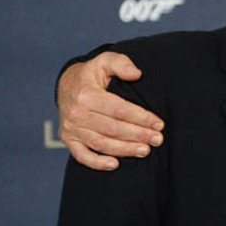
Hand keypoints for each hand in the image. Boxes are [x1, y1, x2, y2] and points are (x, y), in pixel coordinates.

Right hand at [57, 51, 163, 170]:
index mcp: (86, 94)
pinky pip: (82, 156)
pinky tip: (115, 164)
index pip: (119, 109)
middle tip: (158, 140)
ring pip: (101, 143)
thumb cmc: (92, 74)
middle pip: (112, 128)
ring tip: (146, 151)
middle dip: (138, 135)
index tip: (159, 124)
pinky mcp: (68, 139)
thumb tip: (136, 74)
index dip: (140, 118)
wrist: (67, 85)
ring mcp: (71, 128)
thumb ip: (121, 63)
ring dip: (125, 150)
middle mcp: (76, 112)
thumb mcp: (104, 61)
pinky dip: (97, 163)